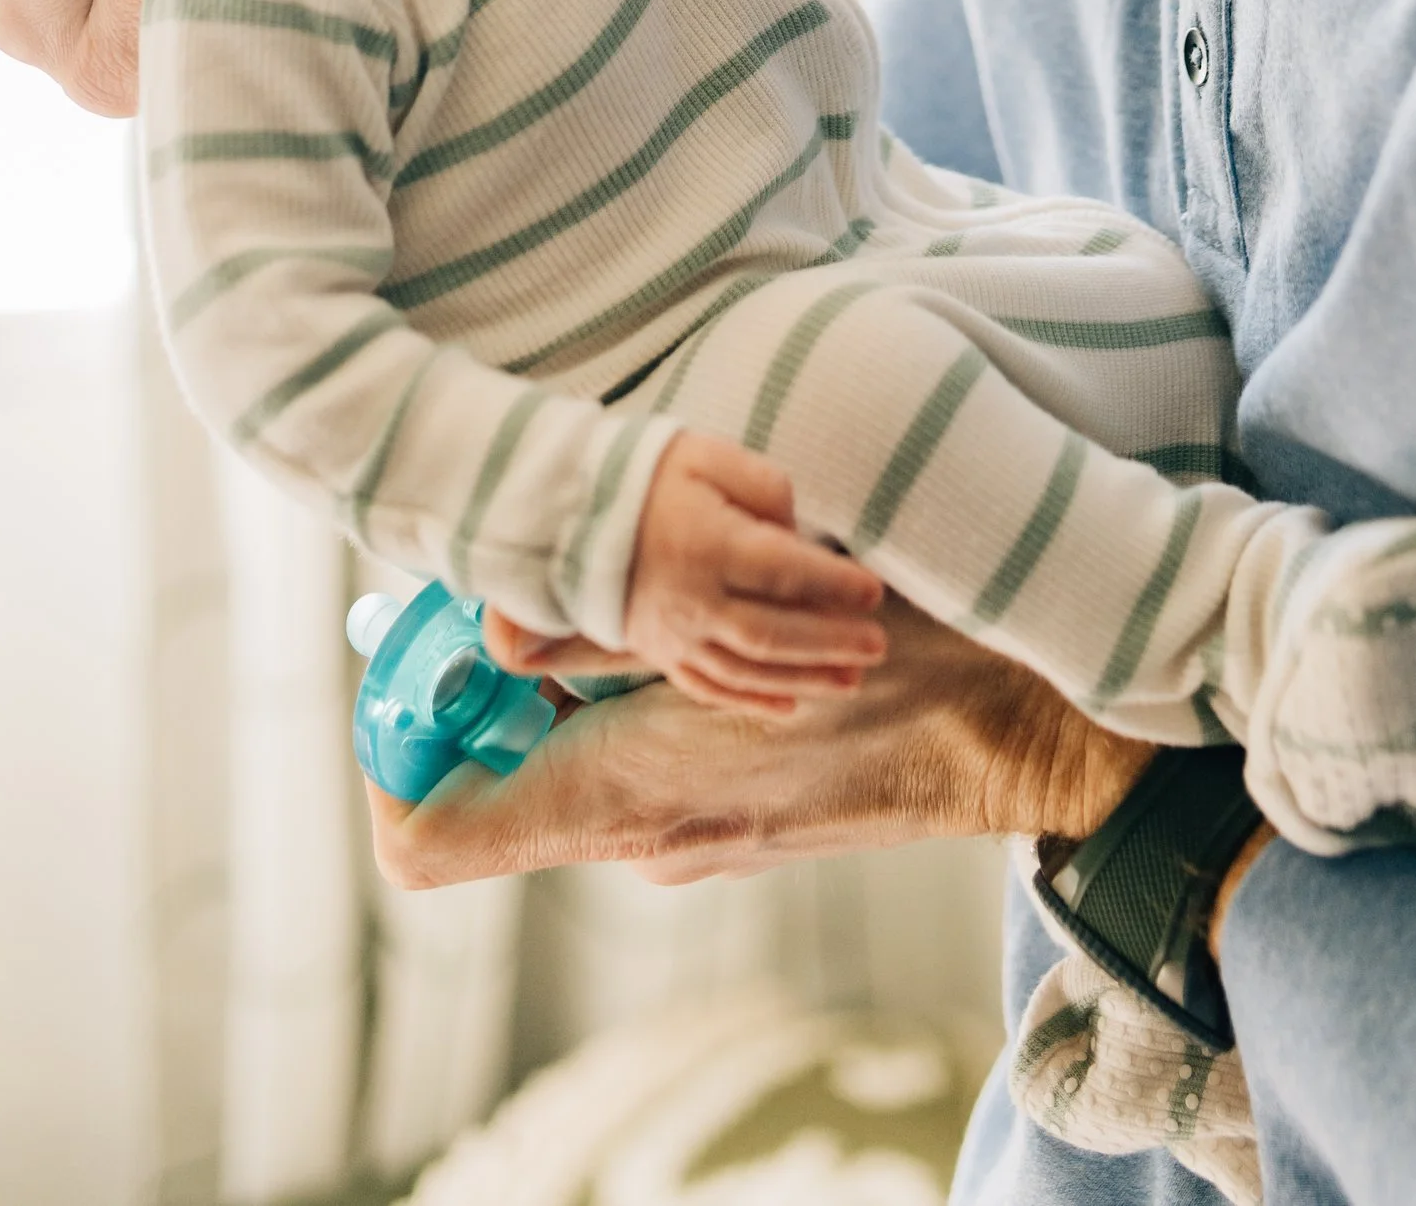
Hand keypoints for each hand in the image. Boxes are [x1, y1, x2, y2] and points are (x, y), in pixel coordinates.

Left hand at [366, 589, 1150, 892]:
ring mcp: (689, 839)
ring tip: (619, 577)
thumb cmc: (894, 663)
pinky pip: (634, 758)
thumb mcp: (746, 616)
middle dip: (483, 683)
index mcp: (618, 801)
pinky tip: (692, 614)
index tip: (419, 657)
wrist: (1021, 730)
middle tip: (521, 576)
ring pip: (563, 760)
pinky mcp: (733, 816)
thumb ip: (612, 625)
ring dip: (564, 676)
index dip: (393, 748)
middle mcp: (637, 839)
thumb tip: (501, 620)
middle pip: (488, 783)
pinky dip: (632, 692)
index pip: (425, 839)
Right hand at [611, 432, 885, 714]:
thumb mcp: (704, 455)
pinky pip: (709, 688)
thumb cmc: (643, 476)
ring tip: (853, 681)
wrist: (564, 515)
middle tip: (878, 645)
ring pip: (748, 670)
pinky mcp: (659, 653)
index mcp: (707, 546)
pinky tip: (790, 707)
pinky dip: (751, 701)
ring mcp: (675, 636)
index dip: (833, 584)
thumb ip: (761, 486)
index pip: (784, 572)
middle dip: (831, 643)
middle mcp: (693, 601)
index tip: (874, 590)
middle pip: (773, 634)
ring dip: (805, 679)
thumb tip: (797, 529)